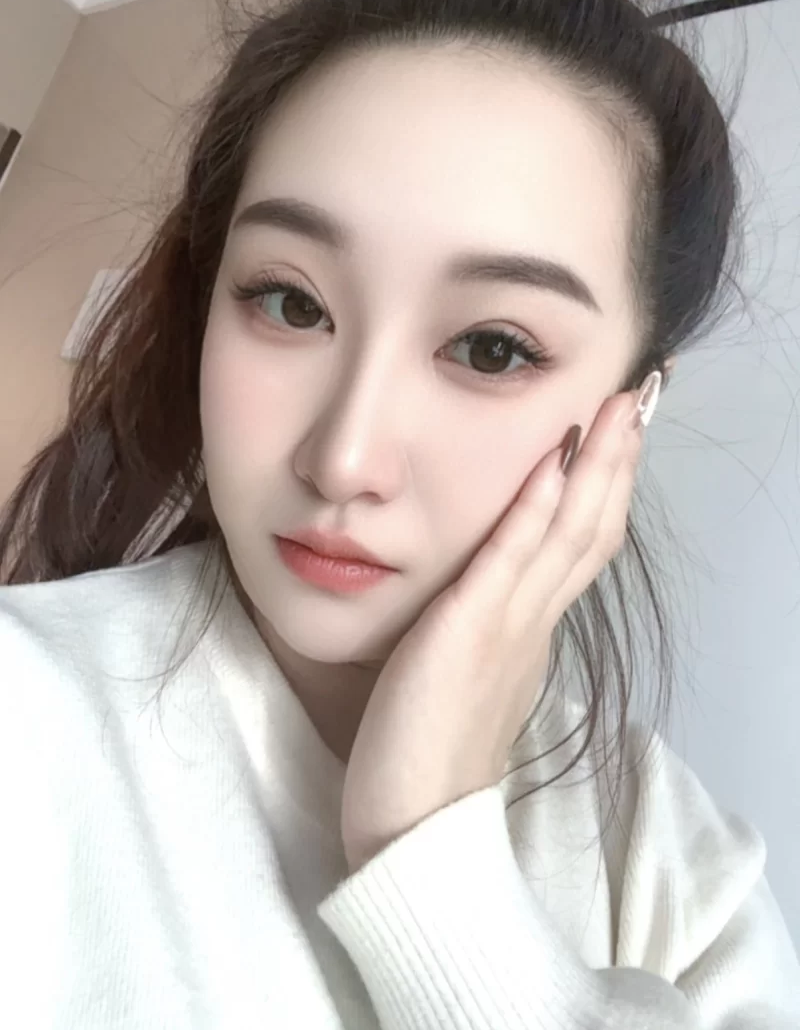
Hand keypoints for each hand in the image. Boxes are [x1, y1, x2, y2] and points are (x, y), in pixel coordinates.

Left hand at [341, 386, 647, 872]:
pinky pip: (511, 559)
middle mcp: (531, 624)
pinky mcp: (470, 635)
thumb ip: (486, 636)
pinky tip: (555, 461)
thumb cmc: (424, 758)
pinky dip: (536, 507)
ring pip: (569, 533)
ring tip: (618, 406)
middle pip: (592, 528)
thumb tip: (490, 604)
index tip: (620, 433)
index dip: (606, 487)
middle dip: (619, 459)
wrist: (412, 831)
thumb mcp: (467, 680)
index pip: (579, 545)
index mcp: (529, 633)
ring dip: (597, 465)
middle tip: (642, 397)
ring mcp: (508, 628)